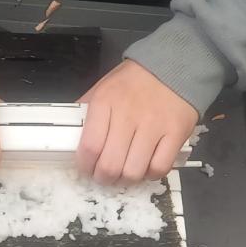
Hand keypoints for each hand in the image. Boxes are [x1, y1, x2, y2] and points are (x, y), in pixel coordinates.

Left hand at [76, 60, 197, 184]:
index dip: (85, 166)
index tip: (87, 168)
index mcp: (105, 102)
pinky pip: (159, 169)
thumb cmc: (132, 81)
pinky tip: (146, 166)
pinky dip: (150, 174)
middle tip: (105, 175)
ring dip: (126, 179)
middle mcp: (128, 114)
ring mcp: (154, 125)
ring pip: (134, 172)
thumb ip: (86, 110)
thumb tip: (69, 133)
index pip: (90, 146)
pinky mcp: (176, 133)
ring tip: (125, 172)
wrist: (171, 67)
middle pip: (110, 165)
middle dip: (104, 178)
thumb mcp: (103, 88)